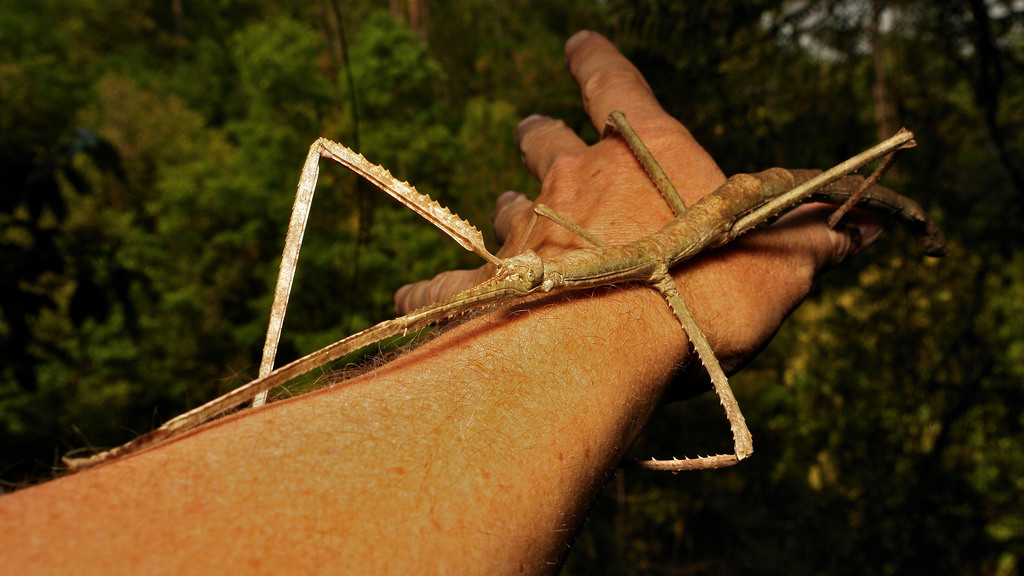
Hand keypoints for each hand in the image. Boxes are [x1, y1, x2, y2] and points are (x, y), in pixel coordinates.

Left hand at [396, 30, 880, 379]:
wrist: (609, 350)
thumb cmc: (703, 294)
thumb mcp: (780, 264)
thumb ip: (813, 237)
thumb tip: (866, 225)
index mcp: (642, 158)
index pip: (618, 86)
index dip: (598, 63)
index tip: (577, 43)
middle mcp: (573, 180)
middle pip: (546, 143)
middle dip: (541, 138)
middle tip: (532, 131)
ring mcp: (525, 232)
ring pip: (507, 206)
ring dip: (510, 212)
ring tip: (508, 223)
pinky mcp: (486, 288)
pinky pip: (445, 285)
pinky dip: (431, 290)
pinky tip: (408, 297)